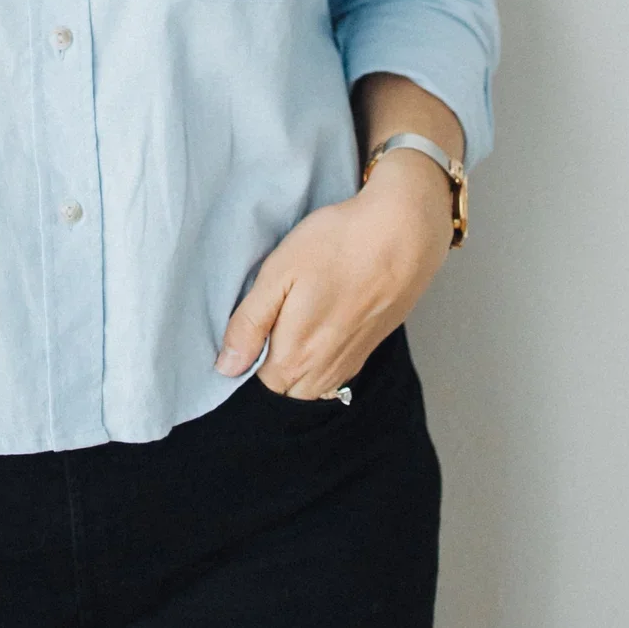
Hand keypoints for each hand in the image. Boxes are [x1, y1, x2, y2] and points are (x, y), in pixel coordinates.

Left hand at [214, 148, 454, 397]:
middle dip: (268, 371)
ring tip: (287, 327)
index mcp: (295, 356)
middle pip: (284, 391)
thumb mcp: (279, 272)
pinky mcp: (368, 349)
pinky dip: (318, 364)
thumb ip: (250, 323)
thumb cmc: (335, 246)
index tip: (242, 334)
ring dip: (294, 369)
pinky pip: (334, 375)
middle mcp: (323, 371)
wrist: (401, 236)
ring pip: (310, 387)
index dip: (243, 364)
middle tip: (262, 328)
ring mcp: (349, 362)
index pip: (257, 385)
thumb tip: (226, 367)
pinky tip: (316, 332)